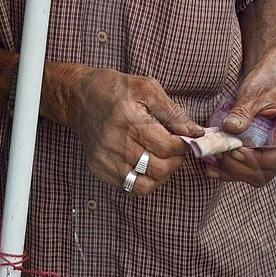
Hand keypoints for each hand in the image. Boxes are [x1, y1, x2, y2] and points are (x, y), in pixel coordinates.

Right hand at [41, 63, 195, 193]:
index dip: (182, 146)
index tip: (184, 139)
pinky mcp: (98, 168)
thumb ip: (173, 112)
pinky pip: (129, 187)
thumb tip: (196, 132)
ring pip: (145, 184)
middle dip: (175, 161)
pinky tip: (146, 165)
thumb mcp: (147, 89)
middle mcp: (115, 143)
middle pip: (159, 168)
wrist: (79, 96)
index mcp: (129, 120)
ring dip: (161, 175)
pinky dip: (144, 180)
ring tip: (162, 160)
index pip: (167, 147)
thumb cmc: (116, 89)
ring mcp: (105, 159)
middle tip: (175, 150)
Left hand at [206, 47, 275, 184]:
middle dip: (243, 167)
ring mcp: (273, 151)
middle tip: (224, 153)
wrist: (268, 76)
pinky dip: (229, 172)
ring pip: (257, 175)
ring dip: (234, 171)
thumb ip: (243, 111)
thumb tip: (230, 128)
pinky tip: (212, 169)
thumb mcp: (254, 92)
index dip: (259, 159)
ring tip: (216, 159)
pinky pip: (247, 170)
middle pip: (268, 171)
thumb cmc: (267, 81)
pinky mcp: (260, 153)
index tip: (238, 150)